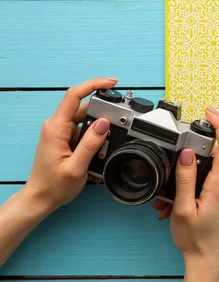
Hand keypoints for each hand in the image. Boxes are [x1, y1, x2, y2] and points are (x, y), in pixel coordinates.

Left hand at [23, 78, 116, 213]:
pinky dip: (94, 138)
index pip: (74, 95)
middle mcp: (56, 125)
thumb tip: (104, 122)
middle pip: (85, 108)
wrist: (40, 198)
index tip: (111, 83)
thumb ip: (91, 143)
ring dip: (99, 131)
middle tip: (115, 130)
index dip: (93, 85)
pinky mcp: (65, 138)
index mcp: (56, 128)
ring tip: (101, 151)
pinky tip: (96, 153)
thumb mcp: (77, 167)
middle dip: (103, 116)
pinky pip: (84, 130)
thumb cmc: (54, 186)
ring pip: (86, 120)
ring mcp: (60, 131)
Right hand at [152, 107, 218, 281]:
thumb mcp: (183, 209)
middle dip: (189, 158)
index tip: (209, 112)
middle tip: (170, 167)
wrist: (208, 261)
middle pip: (214, 155)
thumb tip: (186, 153)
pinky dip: (189, 188)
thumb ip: (185, 179)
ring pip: (207, 171)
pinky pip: (207, 182)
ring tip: (167, 200)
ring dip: (185, 179)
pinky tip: (174, 204)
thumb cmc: (196, 240)